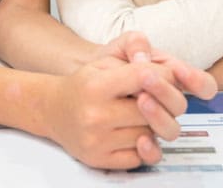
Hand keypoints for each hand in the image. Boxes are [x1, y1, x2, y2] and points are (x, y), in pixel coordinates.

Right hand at [45, 51, 211, 169]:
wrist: (54, 110)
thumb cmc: (83, 84)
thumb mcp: (103, 63)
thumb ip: (134, 64)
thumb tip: (168, 76)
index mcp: (97, 86)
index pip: (142, 77)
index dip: (162, 75)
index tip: (169, 75)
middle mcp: (95, 115)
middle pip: (150, 110)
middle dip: (159, 102)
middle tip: (157, 96)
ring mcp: (97, 141)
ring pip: (148, 135)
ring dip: (151, 125)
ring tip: (141, 114)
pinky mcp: (100, 160)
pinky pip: (139, 158)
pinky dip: (143, 146)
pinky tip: (134, 131)